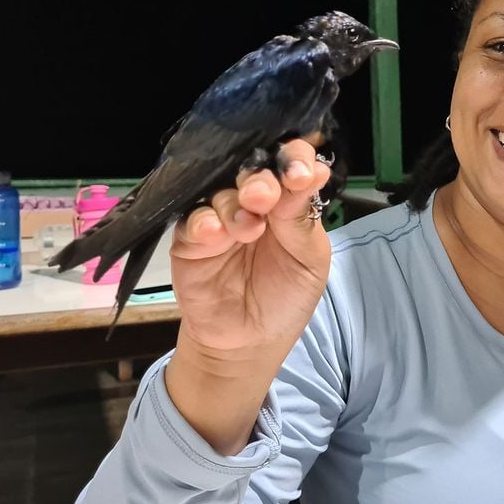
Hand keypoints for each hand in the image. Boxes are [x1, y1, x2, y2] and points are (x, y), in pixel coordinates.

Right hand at [170, 138, 332, 358]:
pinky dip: (204, 222)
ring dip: (235, 204)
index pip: (291, 166)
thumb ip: (303, 219)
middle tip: (266, 194)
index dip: (295, 160)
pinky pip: (192, 220)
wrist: (249, 342)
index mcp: (288, 201)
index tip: (303, 171)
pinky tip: (215, 233)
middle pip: (253, 171)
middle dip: (262, 178)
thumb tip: (313, 172)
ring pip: (222, 192)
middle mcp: (253, 201)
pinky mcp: (190, 239)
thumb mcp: (309, 261)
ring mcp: (220, 217)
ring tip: (249, 228)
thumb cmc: (287, 298)